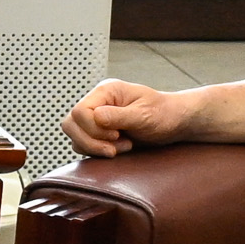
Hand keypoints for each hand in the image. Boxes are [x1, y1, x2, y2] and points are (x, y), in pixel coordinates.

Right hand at [62, 78, 196, 158]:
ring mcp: (94, 118)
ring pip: (73, 136)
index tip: (117, 135)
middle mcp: (96, 103)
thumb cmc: (164, 113)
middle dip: (91, 141)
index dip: (94, 128)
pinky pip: (82, 145)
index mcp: (105, 91)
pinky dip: (96, 152)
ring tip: (122, 147)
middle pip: (70, 123)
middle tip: (116, 147)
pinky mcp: (97, 133)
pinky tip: (117, 150)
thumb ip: (119, 116)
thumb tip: (96, 117)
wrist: (174, 122)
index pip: (80, 111)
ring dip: (94, 148)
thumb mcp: (145, 114)